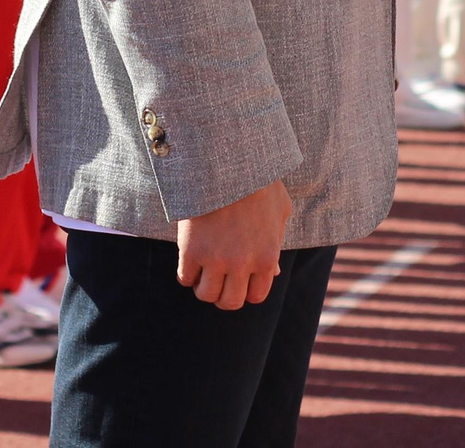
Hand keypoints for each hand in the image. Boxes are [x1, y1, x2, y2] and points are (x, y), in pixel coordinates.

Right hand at [176, 177, 291, 310]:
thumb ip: (276, 243)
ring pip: (206, 295)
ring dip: (204, 286)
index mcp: (266, 257)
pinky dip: (187, 273)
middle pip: (230, 302)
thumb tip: (273, 272)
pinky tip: (190, 258)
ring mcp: (215, 259)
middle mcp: (242, 264)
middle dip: (224, 294)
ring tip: (203, 270)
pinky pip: (184, 278)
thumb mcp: (279, 210)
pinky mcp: (191, 250)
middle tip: (219, 279)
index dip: (246, 290)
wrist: (226, 161)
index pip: (256, 296)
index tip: (238, 280)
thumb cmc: (258, 181)